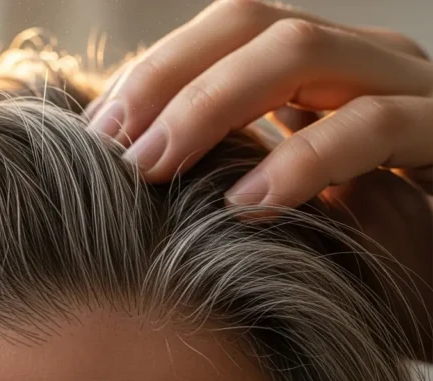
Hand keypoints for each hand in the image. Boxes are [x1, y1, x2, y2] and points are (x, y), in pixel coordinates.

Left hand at [87, 0, 432, 358]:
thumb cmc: (361, 241)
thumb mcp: (280, 195)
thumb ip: (227, 163)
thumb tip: (132, 159)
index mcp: (317, 68)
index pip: (221, 33)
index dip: (151, 73)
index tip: (95, 134)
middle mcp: (360, 61)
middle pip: (249, 23)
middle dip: (166, 79)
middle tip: (113, 149)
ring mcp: (409, 88)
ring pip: (300, 50)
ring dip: (209, 105)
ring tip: (153, 168)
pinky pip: (374, 126)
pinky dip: (301, 161)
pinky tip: (244, 205)